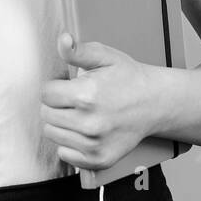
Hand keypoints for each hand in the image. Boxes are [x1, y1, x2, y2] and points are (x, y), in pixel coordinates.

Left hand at [40, 32, 161, 171]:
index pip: (45, 94)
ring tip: (81, 114)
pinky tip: (84, 131)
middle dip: (56, 104)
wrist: (155, 103)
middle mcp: (90, 123)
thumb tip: (63, 40)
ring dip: (61, 123)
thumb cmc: (128, 78)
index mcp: (87, 95)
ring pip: (52, 133)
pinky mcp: (99, 160)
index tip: (68, 86)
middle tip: (76, 99)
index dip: (55, 86)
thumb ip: (78, 50)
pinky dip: (70, 144)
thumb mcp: (104, 56)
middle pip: (46, 114)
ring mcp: (94, 144)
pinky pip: (64, 154)